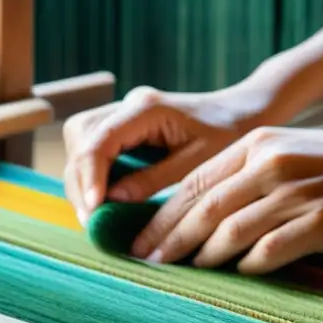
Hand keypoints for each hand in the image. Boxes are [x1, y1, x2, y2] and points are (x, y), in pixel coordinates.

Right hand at [63, 86, 252, 223]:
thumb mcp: (199, 163)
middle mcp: (129, 104)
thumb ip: (155, 179)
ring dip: (81, 176)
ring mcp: (124, 111)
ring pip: (79, 139)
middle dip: (79, 179)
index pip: (101, 140)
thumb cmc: (229, 136)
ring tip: (94, 213)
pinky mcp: (124, 124)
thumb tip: (113, 200)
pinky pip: (93, 144)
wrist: (242, 113)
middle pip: (80, 136)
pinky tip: (102, 199)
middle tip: (91, 219)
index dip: (90, 177)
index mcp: (148, 109)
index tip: (93, 210)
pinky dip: (91, 172)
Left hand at [129, 123, 322, 273]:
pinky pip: (269, 249)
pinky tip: (237, 276)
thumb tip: (211, 218)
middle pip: (202, 206)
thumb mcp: (296, 154)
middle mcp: (271, 162)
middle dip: (167, 238)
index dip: (162, 214)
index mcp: (260, 144)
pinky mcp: (322, 221)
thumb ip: (254, 176)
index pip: (196, 182)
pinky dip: (248, 265)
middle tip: (145, 264)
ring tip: (182, 274)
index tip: (140, 241)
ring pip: (229, 229)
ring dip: (201, 256)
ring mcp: (295, 192)